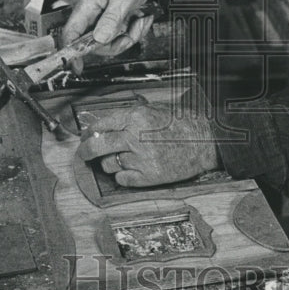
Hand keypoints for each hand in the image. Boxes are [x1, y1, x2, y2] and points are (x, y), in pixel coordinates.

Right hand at [61, 0, 153, 56]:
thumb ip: (112, 17)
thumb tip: (99, 38)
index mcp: (88, 5)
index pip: (71, 32)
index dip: (71, 51)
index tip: (77, 67)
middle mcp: (92, 15)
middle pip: (95, 44)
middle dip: (117, 42)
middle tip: (133, 28)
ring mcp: (102, 21)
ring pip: (110, 44)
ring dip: (130, 36)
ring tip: (139, 19)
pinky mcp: (113, 24)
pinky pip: (121, 38)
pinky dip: (135, 32)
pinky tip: (140, 18)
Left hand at [77, 100, 219, 186]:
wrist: (204, 141)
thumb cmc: (181, 124)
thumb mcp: (153, 110)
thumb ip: (128, 117)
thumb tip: (102, 127)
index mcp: (135, 117)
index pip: (99, 125)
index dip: (88, 133)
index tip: (85, 137)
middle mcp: (134, 137)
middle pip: (96, 147)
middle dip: (85, 152)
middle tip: (84, 154)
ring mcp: (141, 158)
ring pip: (108, 165)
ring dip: (110, 163)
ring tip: (123, 158)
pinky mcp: (148, 177)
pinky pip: (122, 179)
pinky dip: (123, 176)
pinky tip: (133, 169)